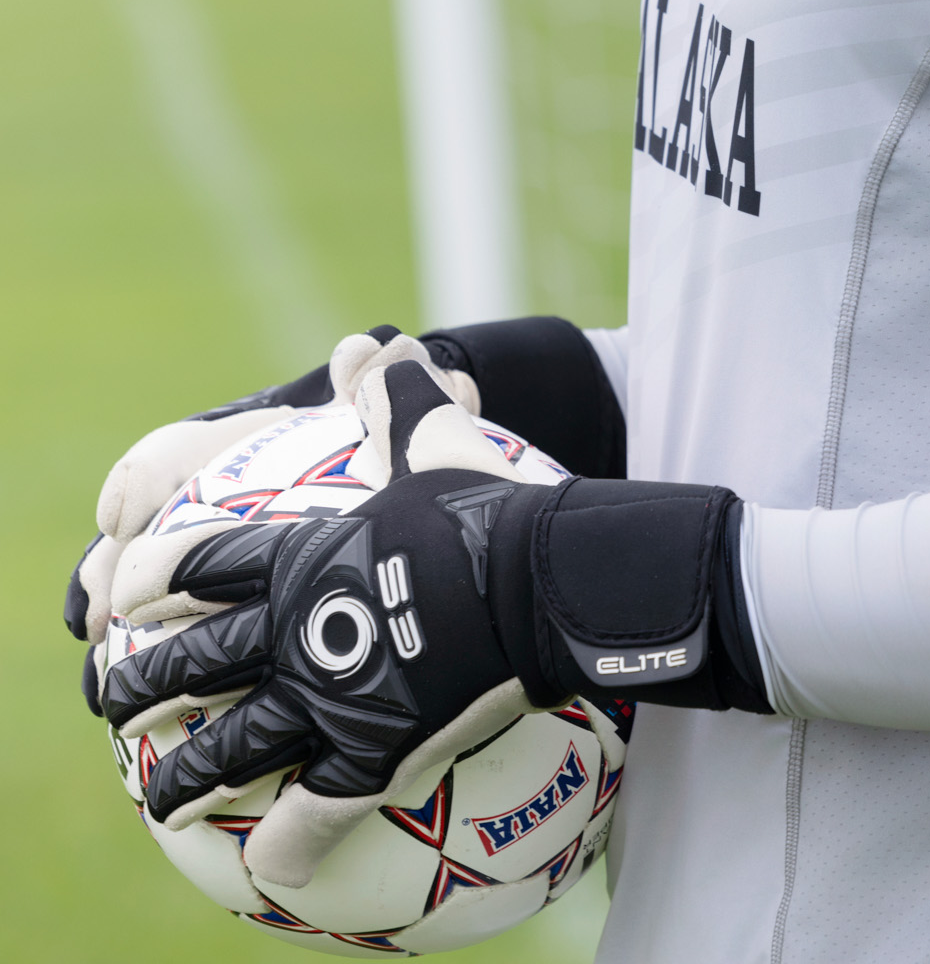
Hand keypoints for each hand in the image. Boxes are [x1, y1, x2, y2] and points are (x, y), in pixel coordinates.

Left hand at [100, 359, 766, 886]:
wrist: (541, 578)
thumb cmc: (484, 502)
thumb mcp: (434, 433)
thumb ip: (395, 394)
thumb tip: (373, 340)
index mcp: (302, 557)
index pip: (201, 564)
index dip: (151, 579)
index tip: (117, 594)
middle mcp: (298, 629)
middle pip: (194, 661)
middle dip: (141, 683)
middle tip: (112, 701)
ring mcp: (330, 697)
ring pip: (235, 746)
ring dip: (187, 776)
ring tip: (159, 797)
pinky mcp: (375, 755)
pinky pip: (319, 811)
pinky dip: (292, 841)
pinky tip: (271, 866)